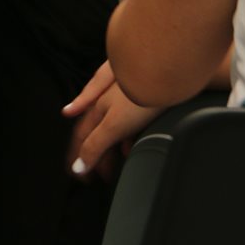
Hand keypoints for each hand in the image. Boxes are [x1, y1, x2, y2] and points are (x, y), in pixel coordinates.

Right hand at [62, 61, 162, 179]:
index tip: (79, 176)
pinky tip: (135, 141)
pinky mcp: (145, 97)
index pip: (83, 136)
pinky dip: (128, 136)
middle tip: (97, 174)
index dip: (78, 156)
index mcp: (98, 108)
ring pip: (113, 124)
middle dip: (94, 152)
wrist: (167, 68)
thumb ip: (95, 144)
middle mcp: (108, 100)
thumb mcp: (114, 124)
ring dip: (111, 146)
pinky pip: (130, 121)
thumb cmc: (141, 92)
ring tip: (115, 163)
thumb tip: (77, 166)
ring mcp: (126, 97)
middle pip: (96, 130)